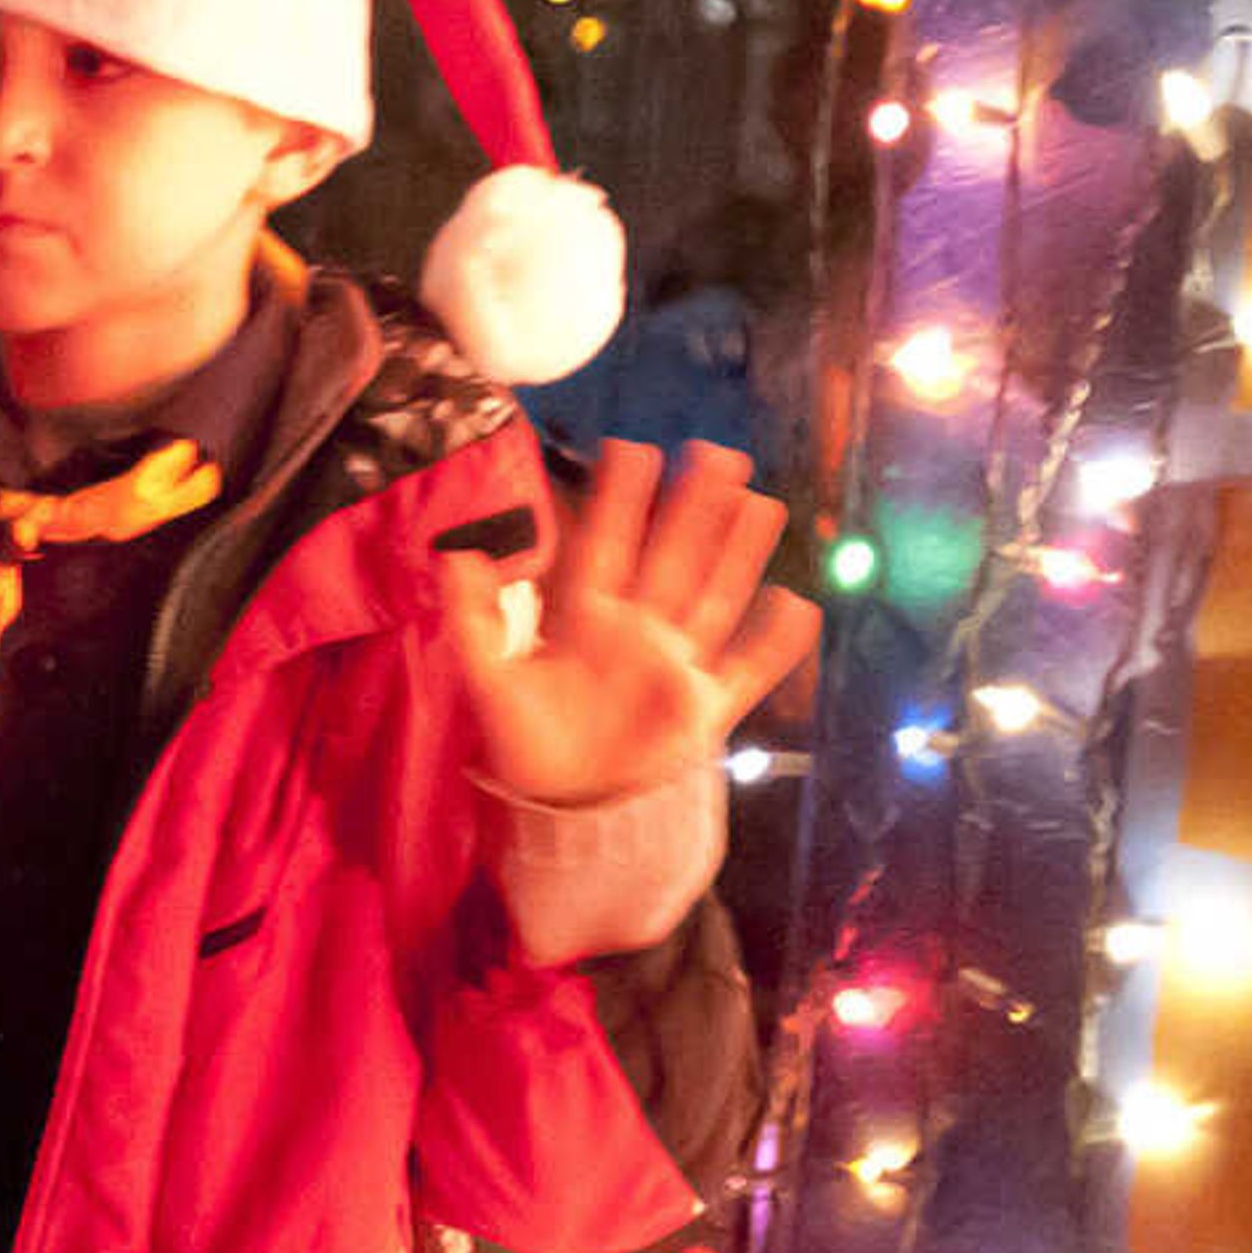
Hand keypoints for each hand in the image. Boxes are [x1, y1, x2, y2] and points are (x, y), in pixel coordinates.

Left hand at [440, 439, 819, 811]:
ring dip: (739, 552)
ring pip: (715, 596)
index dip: (619, 500)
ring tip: (761, 503)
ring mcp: (675, 666)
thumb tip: (455, 553)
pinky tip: (796, 604)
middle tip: (716, 451)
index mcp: (587, 618)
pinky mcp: (705, 709)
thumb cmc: (526, 738)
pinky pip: (748, 669)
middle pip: (672, 556)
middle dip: (694, 506)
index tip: (632, 449)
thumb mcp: (490, 678)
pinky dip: (773, 642)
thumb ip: (474, 617)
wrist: (566, 804)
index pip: (607, 545)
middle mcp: (638, 631)